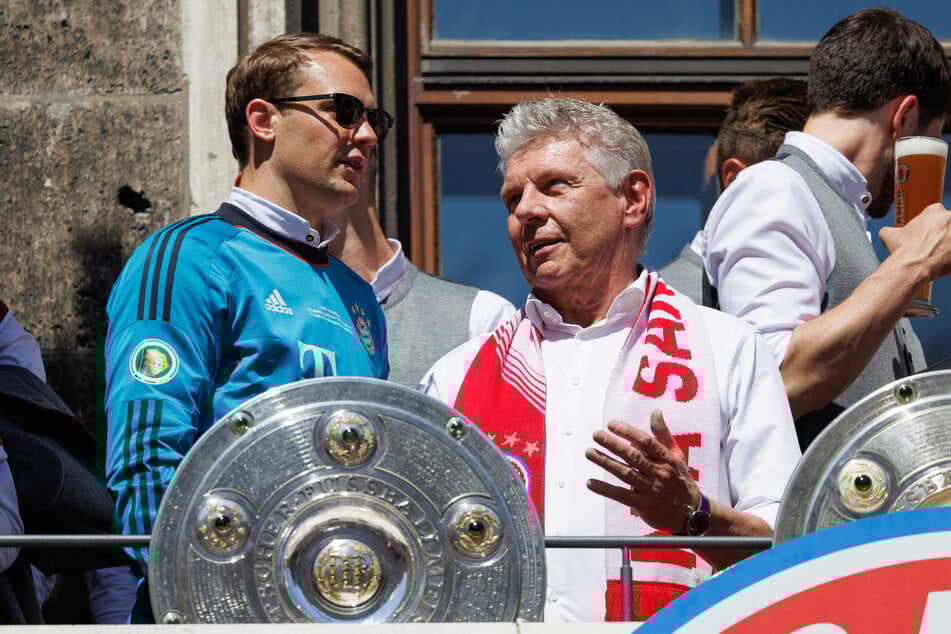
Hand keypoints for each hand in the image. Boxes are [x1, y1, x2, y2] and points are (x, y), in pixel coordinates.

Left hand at [585, 409, 699, 532]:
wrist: (691, 513)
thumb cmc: (680, 479)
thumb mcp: (677, 456)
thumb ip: (663, 435)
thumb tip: (655, 412)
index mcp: (667, 459)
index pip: (646, 442)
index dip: (628, 432)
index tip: (611, 424)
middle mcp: (659, 473)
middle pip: (633, 456)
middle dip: (613, 444)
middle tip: (596, 435)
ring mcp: (651, 490)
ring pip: (625, 473)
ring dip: (605, 462)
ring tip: (589, 453)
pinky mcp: (644, 506)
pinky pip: (621, 495)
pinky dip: (605, 489)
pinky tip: (590, 483)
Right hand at [880, 203, 950, 281]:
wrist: (912, 267)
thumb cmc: (903, 250)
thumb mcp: (888, 235)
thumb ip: (891, 229)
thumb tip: (887, 232)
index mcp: (935, 211)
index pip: (937, 214)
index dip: (931, 226)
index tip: (927, 234)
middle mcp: (950, 218)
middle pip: (949, 225)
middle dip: (943, 234)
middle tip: (933, 245)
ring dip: (947, 244)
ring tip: (938, 254)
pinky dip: (949, 257)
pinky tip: (942, 261)